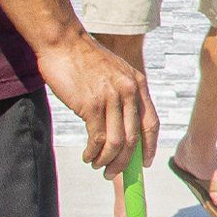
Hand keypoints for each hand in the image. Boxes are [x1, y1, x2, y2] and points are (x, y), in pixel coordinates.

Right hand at [36, 28, 156, 173]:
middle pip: (134, 138)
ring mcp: (111, 98)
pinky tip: (88, 155)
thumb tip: (124, 127)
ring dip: (108, 160)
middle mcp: (129, 92)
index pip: (152, 123)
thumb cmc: (86, 60)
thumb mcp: (116, 72)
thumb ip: (124, 95)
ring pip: (117, 142)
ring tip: (98, 165)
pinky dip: (93, 152)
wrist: (64, 42)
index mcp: (138, 84)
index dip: (150, 146)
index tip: (146, 162)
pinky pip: (97, 138)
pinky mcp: (91, 105)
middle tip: (113, 173)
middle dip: (125, 162)